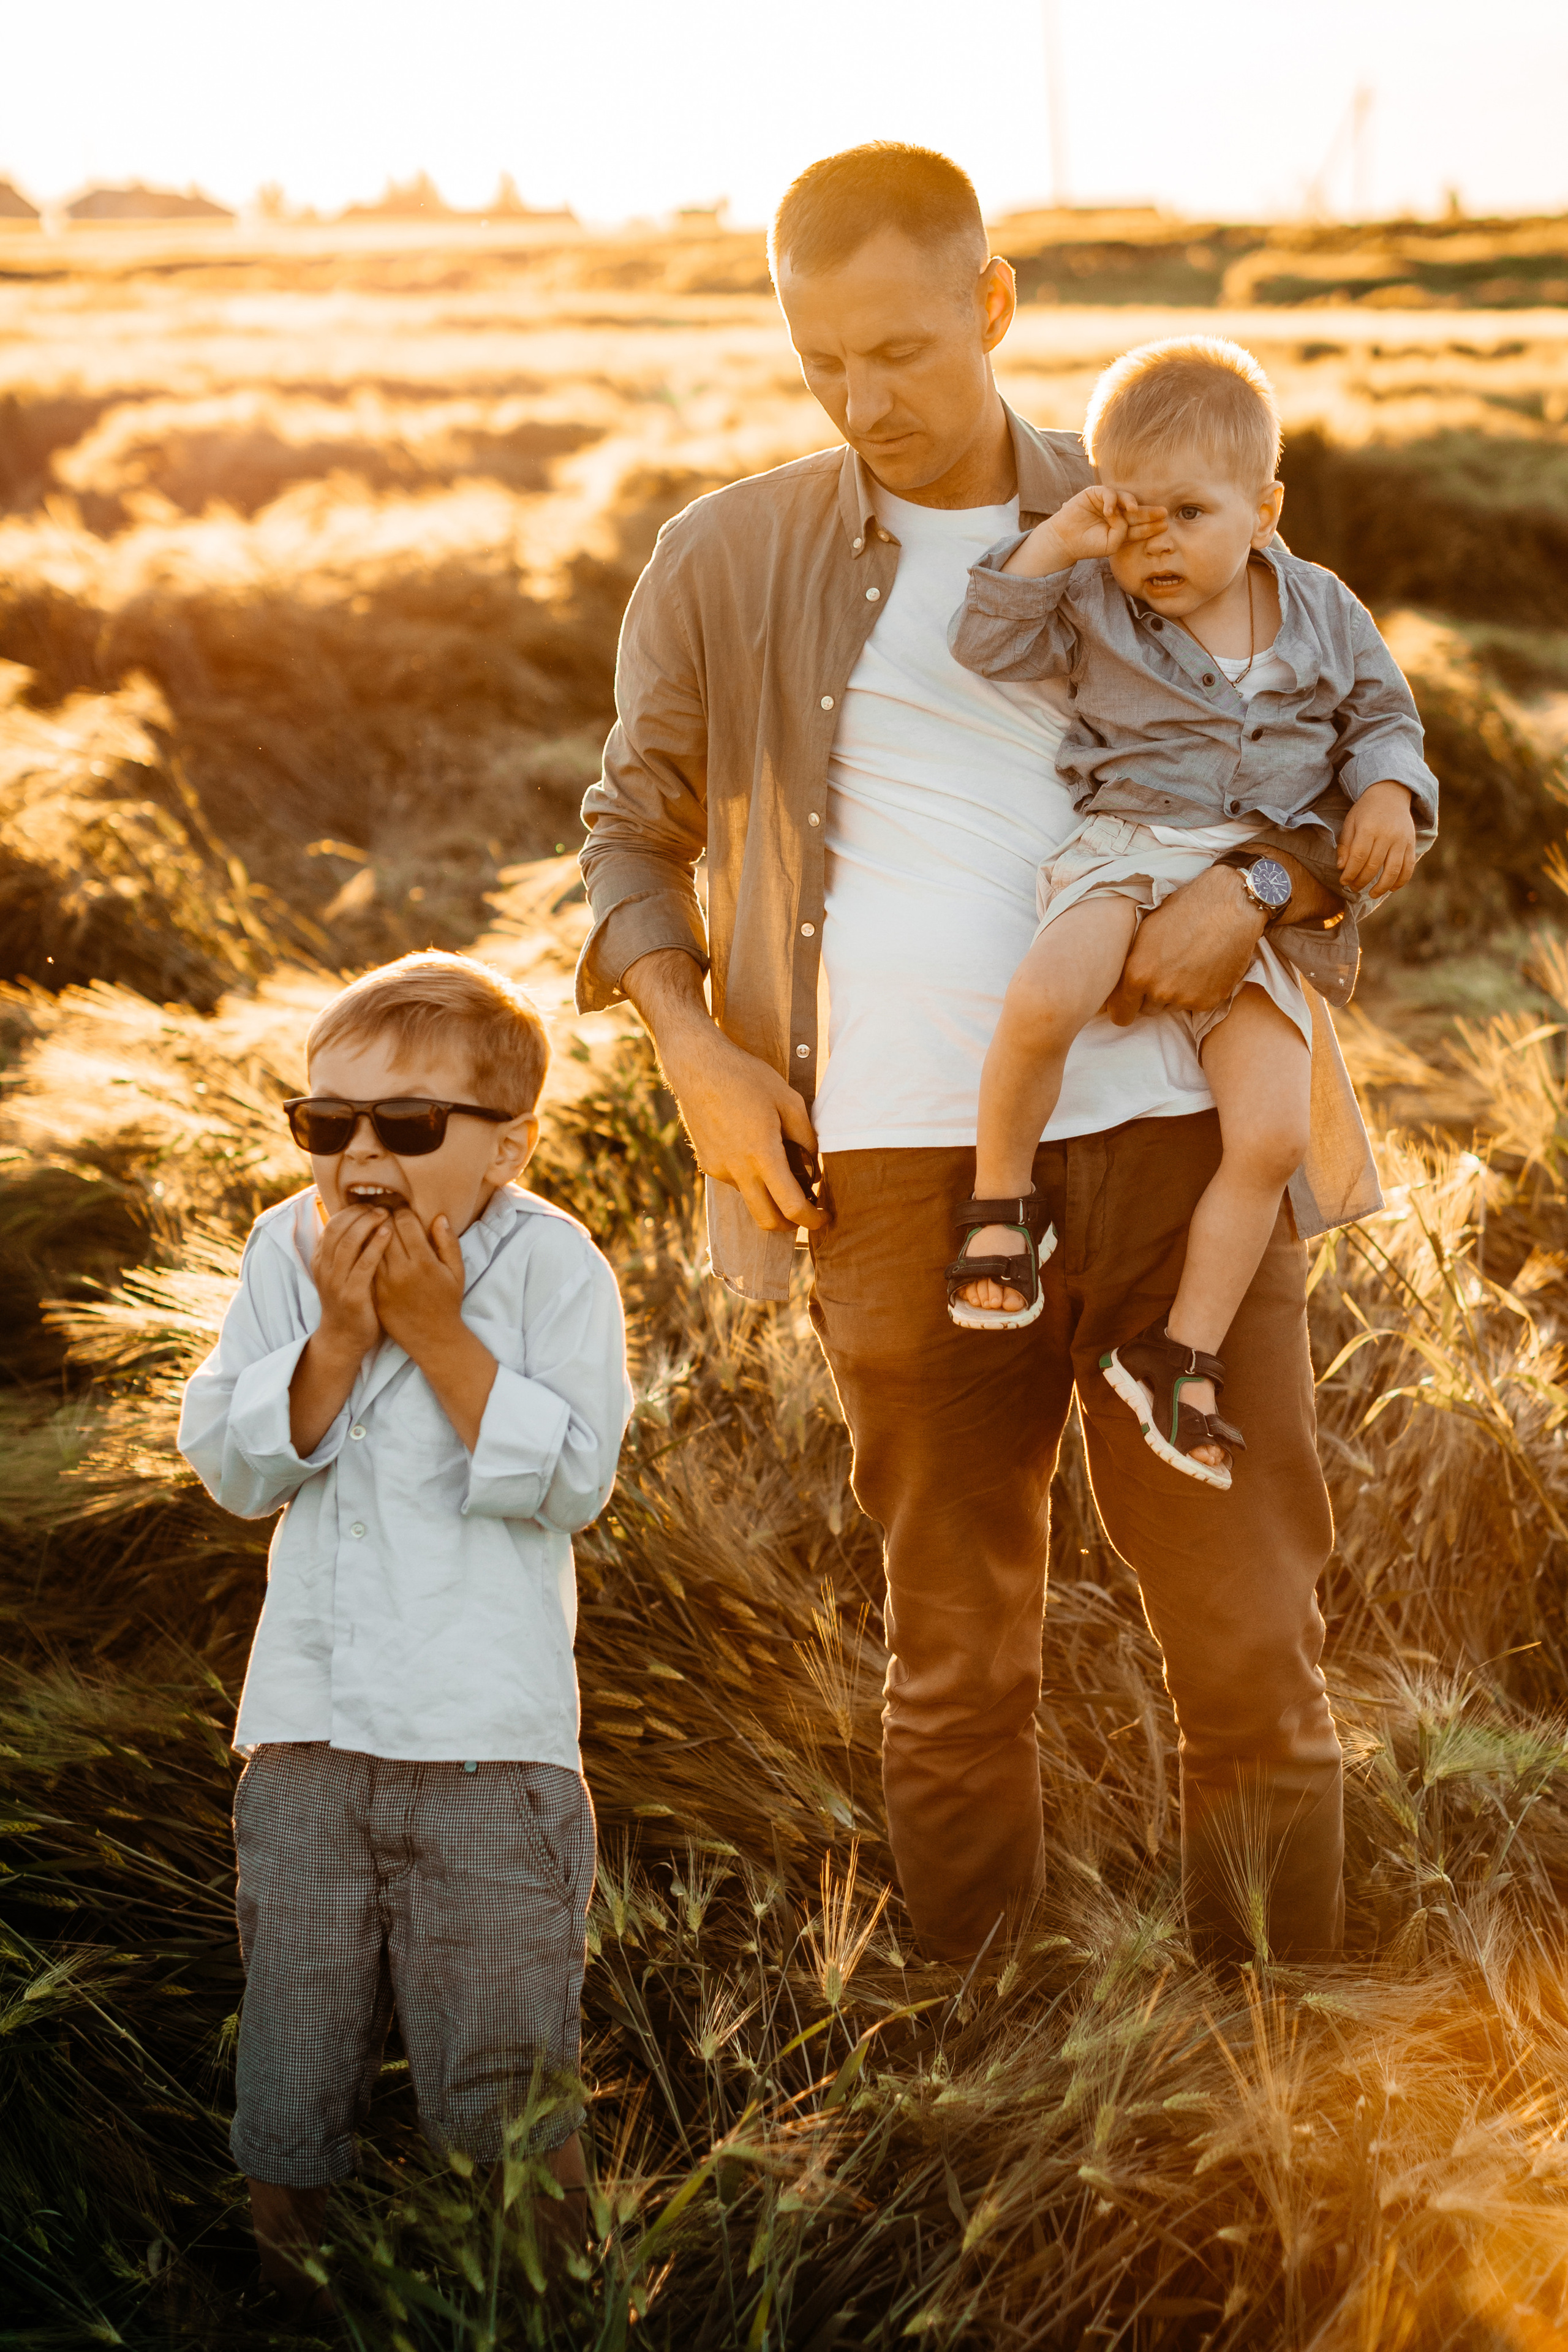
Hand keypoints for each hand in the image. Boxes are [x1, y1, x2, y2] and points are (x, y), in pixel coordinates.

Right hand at [313, 1205, 392, 1362]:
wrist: (345, 1338)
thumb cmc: (351, 1300)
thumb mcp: (342, 1272)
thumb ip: (347, 1249)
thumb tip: (360, 1219)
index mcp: (321, 1260)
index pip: (332, 1224)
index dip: (352, 1210)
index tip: (371, 1203)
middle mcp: (324, 1268)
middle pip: (339, 1228)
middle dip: (360, 1213)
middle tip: (381, 1205)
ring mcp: (336, 1282)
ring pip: (348, 1242)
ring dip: (368, 1224)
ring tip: (386, 1214)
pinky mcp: (351, 1295)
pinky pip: (363, 1264)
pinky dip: (375, 1245)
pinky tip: (388, 1233)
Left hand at [372, 1208, 467, 1357]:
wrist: (433, 1338)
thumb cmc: (447, 1302)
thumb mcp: (456, 1272)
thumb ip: (448, 1243)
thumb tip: (439, 1217)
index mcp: (424, 1262)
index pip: (405, 1223)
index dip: (403, 1211)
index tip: (404, 1210)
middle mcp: (402, 1271)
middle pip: (384, 1231)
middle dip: (384, 1217)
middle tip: (384, 1211)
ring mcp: (385, 1284)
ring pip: (370, 1247)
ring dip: (371, 1233)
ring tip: (374, 1226)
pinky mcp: (375, 1294)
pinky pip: (365, 1265)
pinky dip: (365, 1253)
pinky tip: (369, 1247)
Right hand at [623, 949, 825, 1233]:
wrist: (696, 1066)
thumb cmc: (746, 1077)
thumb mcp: (789, 1100)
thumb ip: (807, 1138)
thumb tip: (814, 1169)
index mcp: (762, 1154)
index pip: (791, 1206)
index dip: (812, 1220)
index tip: (824, 1218)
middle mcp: (737, 1169)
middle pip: (767, 1220)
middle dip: (790, 1224)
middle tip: (808, 1209)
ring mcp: (718, 1168)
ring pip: (751, 1199)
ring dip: (769, 1195)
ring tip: (783, 1165)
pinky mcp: (707, 1163)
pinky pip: (735, 1181)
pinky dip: (751, 1178)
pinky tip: (755, 1148)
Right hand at [1005, 486, 1165, 577]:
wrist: (1065, 541)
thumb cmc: (1088, 545)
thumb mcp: (1111, 544)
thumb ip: (1123, 532)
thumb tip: (1127, 514)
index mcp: (1123, 527)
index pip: (1140, 525)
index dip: (1152, 525)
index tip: (1164, 525)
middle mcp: (1117, 513)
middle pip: (1137, 511)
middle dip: (1149, 512)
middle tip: (1163, 513)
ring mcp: (1107, 503)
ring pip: (1125, 498)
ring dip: (1131, 503)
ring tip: (1134, 509)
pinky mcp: (1095, 494)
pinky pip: (1108, 493)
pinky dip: (1110, 501)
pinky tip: (1109, 511)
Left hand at [1105, 865, 1265, 1023]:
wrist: (1229, 906)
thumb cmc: (1184, 909)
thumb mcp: (1145, 930)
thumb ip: (1132, 962)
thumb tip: (1122, 981)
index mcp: (1137, 974)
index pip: (1121, 1013)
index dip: (1123, 1009)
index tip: (1129, 1006)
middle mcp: (1160, 991)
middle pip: (1148, 1010)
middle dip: (1152, 997)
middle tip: (1165, 972)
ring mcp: (1187, 999)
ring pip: (1173, 1006)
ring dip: (1176, 994)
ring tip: (1188, 964)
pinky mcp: (1211, 1001)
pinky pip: (1197, 1004)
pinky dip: (1199, 992)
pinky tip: (1205, 968)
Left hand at [1338, 780, 1416, 896]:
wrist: (1391, 795)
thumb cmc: (1366, 811)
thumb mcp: (1350, 823)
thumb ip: (1345, 845)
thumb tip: (1342, 867)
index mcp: (1369, 828)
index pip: (1359, 857)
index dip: (1350, 873)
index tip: (1343, 882)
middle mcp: (1387, 835)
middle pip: (1374, 866)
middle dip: (1361, 882)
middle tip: (1353, 887)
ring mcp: (1402, 840)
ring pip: (1393, 870)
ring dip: (1381, 887)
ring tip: (1371, 894)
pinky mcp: (1411, 844)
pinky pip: (1409, 867)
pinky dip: (1400, 881)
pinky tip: (1390, 889)